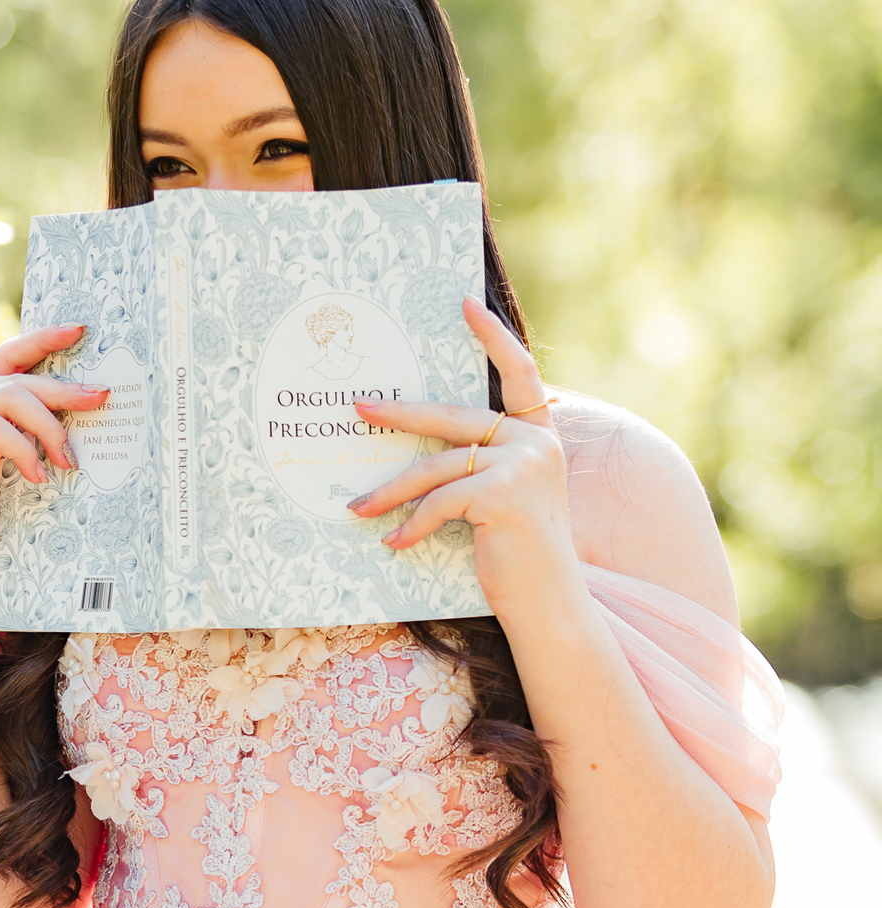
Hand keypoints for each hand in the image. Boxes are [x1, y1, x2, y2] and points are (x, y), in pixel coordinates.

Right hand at [0, 324, 108, 587]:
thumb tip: (88, 404)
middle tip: (100, 399)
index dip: (42, 339)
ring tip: (70, 460)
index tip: (79, 330)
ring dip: (48, 426)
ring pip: (7, 398)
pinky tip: (38, 476)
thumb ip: (32, 432)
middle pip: (16, 379)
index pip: (8, 357)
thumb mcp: (16, 464)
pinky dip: (22, 449)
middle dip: (63, 389)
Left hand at [349, 296, 575, 617]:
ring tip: (356, 508)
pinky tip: (393, 543)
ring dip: (389, 491)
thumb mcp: (504, 498)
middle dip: (399, 413)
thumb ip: (481, 463)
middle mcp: (535, 444)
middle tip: (358, 408)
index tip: (464, 302)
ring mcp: (522, 467)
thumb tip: (420, 445)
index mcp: (539, 437)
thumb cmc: (519, 556)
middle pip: (452, 416)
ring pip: (435, 466)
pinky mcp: (502, 496)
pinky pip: (439, 502)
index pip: (520, 372)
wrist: (550, 605)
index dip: (493, 335)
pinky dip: (411, 525)